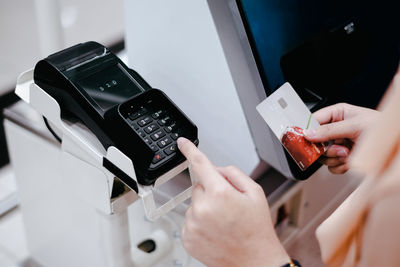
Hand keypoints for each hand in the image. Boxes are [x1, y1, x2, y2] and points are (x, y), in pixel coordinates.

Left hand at [178, 137, 289, 266]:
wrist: (254, 261)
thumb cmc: (256, 229)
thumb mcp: (255, 193)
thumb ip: (234, 174)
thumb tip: (216, 169)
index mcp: (220, 193)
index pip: (200, 164)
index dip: (190, 150)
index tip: (181, 143)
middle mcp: (203, 208)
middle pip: (198, 186)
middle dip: (211, 191)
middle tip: (227, 206)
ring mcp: (193, 224)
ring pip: (193, 204)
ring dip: (205, 208)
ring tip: (223, 222)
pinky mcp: (187, 238)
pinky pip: (189, 220)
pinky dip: (199, 223)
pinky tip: (215, 231)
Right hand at [304, 103, 378, 173]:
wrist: (396, 148)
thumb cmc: (382, 129)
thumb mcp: (355, 126)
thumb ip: (330, 130)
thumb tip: (309, 133)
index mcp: (338, 114)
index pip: (314, 120)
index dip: (307, 129)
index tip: (303, 138)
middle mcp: (336, 129)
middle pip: (315, 141)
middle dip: (325, 148)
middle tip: (337, 148)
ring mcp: (338, 145)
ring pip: (321, 155)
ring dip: (334, 157)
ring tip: (347, 153)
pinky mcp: (342, 159)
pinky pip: (330, 166)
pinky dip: (339, 166)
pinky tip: (349, 160)